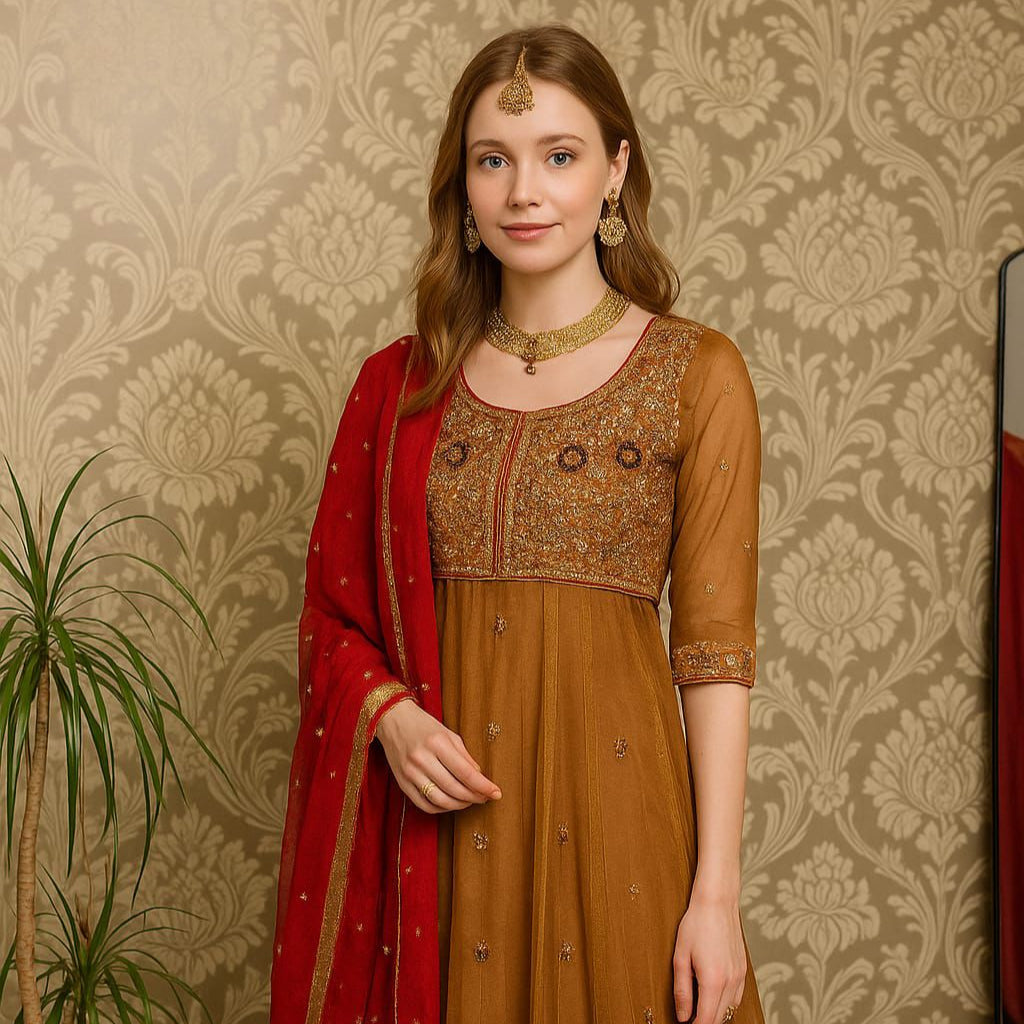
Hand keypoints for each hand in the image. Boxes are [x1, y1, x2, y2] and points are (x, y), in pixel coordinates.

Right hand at [374, 699, 502, 813]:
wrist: (392, 720)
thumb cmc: (424, 725)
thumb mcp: (448, 734)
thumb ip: (465, 756)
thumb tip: (479, 777)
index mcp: (437, 743)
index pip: (466, 772)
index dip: (483, 786)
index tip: (496, 793)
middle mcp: (422, 759)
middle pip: (454, 789)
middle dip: (474, 797)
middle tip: (485, 798)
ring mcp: (410, 773)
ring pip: (440, 800)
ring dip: (459, 805)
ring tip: (470, 801)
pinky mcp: (402, 783)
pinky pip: (424, 804)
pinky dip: (441, 808)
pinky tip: (451, 803)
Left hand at [672, 888, 745, 1023]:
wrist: (717, 903)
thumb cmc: (696, 924)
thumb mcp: (680, 957)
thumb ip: (682, 990)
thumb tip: (682, 1016)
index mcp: (713, 980)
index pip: (706, 1020)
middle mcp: (730, 981)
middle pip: (719, 1018)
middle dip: (704, 1022)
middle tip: (688, 1018)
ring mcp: (740, 976)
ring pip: (730, 1010)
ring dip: (715, 1014)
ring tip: (698, 1007)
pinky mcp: (743, 970)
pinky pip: (736, 998)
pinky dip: (725, 1003)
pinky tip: (713, 996)